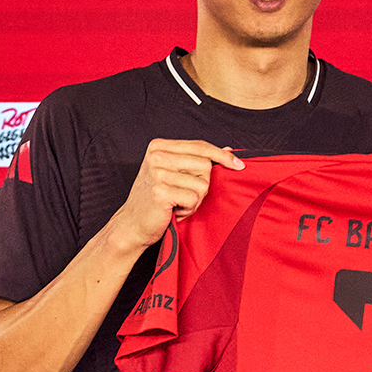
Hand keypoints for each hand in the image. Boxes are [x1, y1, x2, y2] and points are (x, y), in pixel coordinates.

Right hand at [113, 139, 243, 249]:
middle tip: (183, 195)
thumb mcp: (173, 174)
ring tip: (176, 203)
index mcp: (159, 146)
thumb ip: (196, 161)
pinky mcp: (161, 191)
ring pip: (202, 184)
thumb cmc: (155, 201)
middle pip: (205, 165)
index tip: (239, 165)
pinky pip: (194, 199)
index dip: (221, 156)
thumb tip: (229, 151)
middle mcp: (157, 156)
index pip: (200, 146)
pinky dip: (188, 209)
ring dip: (195, 200)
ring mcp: (157, 173)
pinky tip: (173, 211)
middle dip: (202, 185)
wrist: (131, 225)